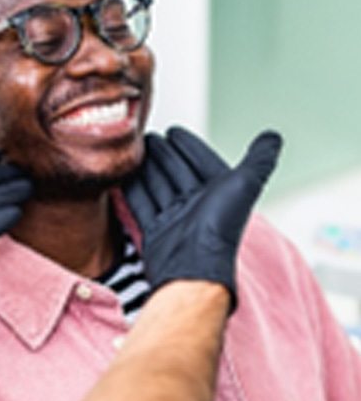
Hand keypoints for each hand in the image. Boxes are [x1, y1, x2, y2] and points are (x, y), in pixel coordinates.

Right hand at [124, 127, 281, 310]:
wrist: (192, 269)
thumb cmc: (219, 229)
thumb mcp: (244, 185)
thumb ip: (259, 160)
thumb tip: (274, 136)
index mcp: (219, 193)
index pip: (201, 161)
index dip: (189, 145)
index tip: (174, 130)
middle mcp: (197, 205)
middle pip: (176, 171)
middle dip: (164, 153)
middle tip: (148, 136)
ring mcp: (175, 219)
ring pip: (158, 185)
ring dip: (147, 167)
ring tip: (136, 150)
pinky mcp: (155, 232)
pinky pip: (142, 204)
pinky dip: (134, 189)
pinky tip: (125, 175)